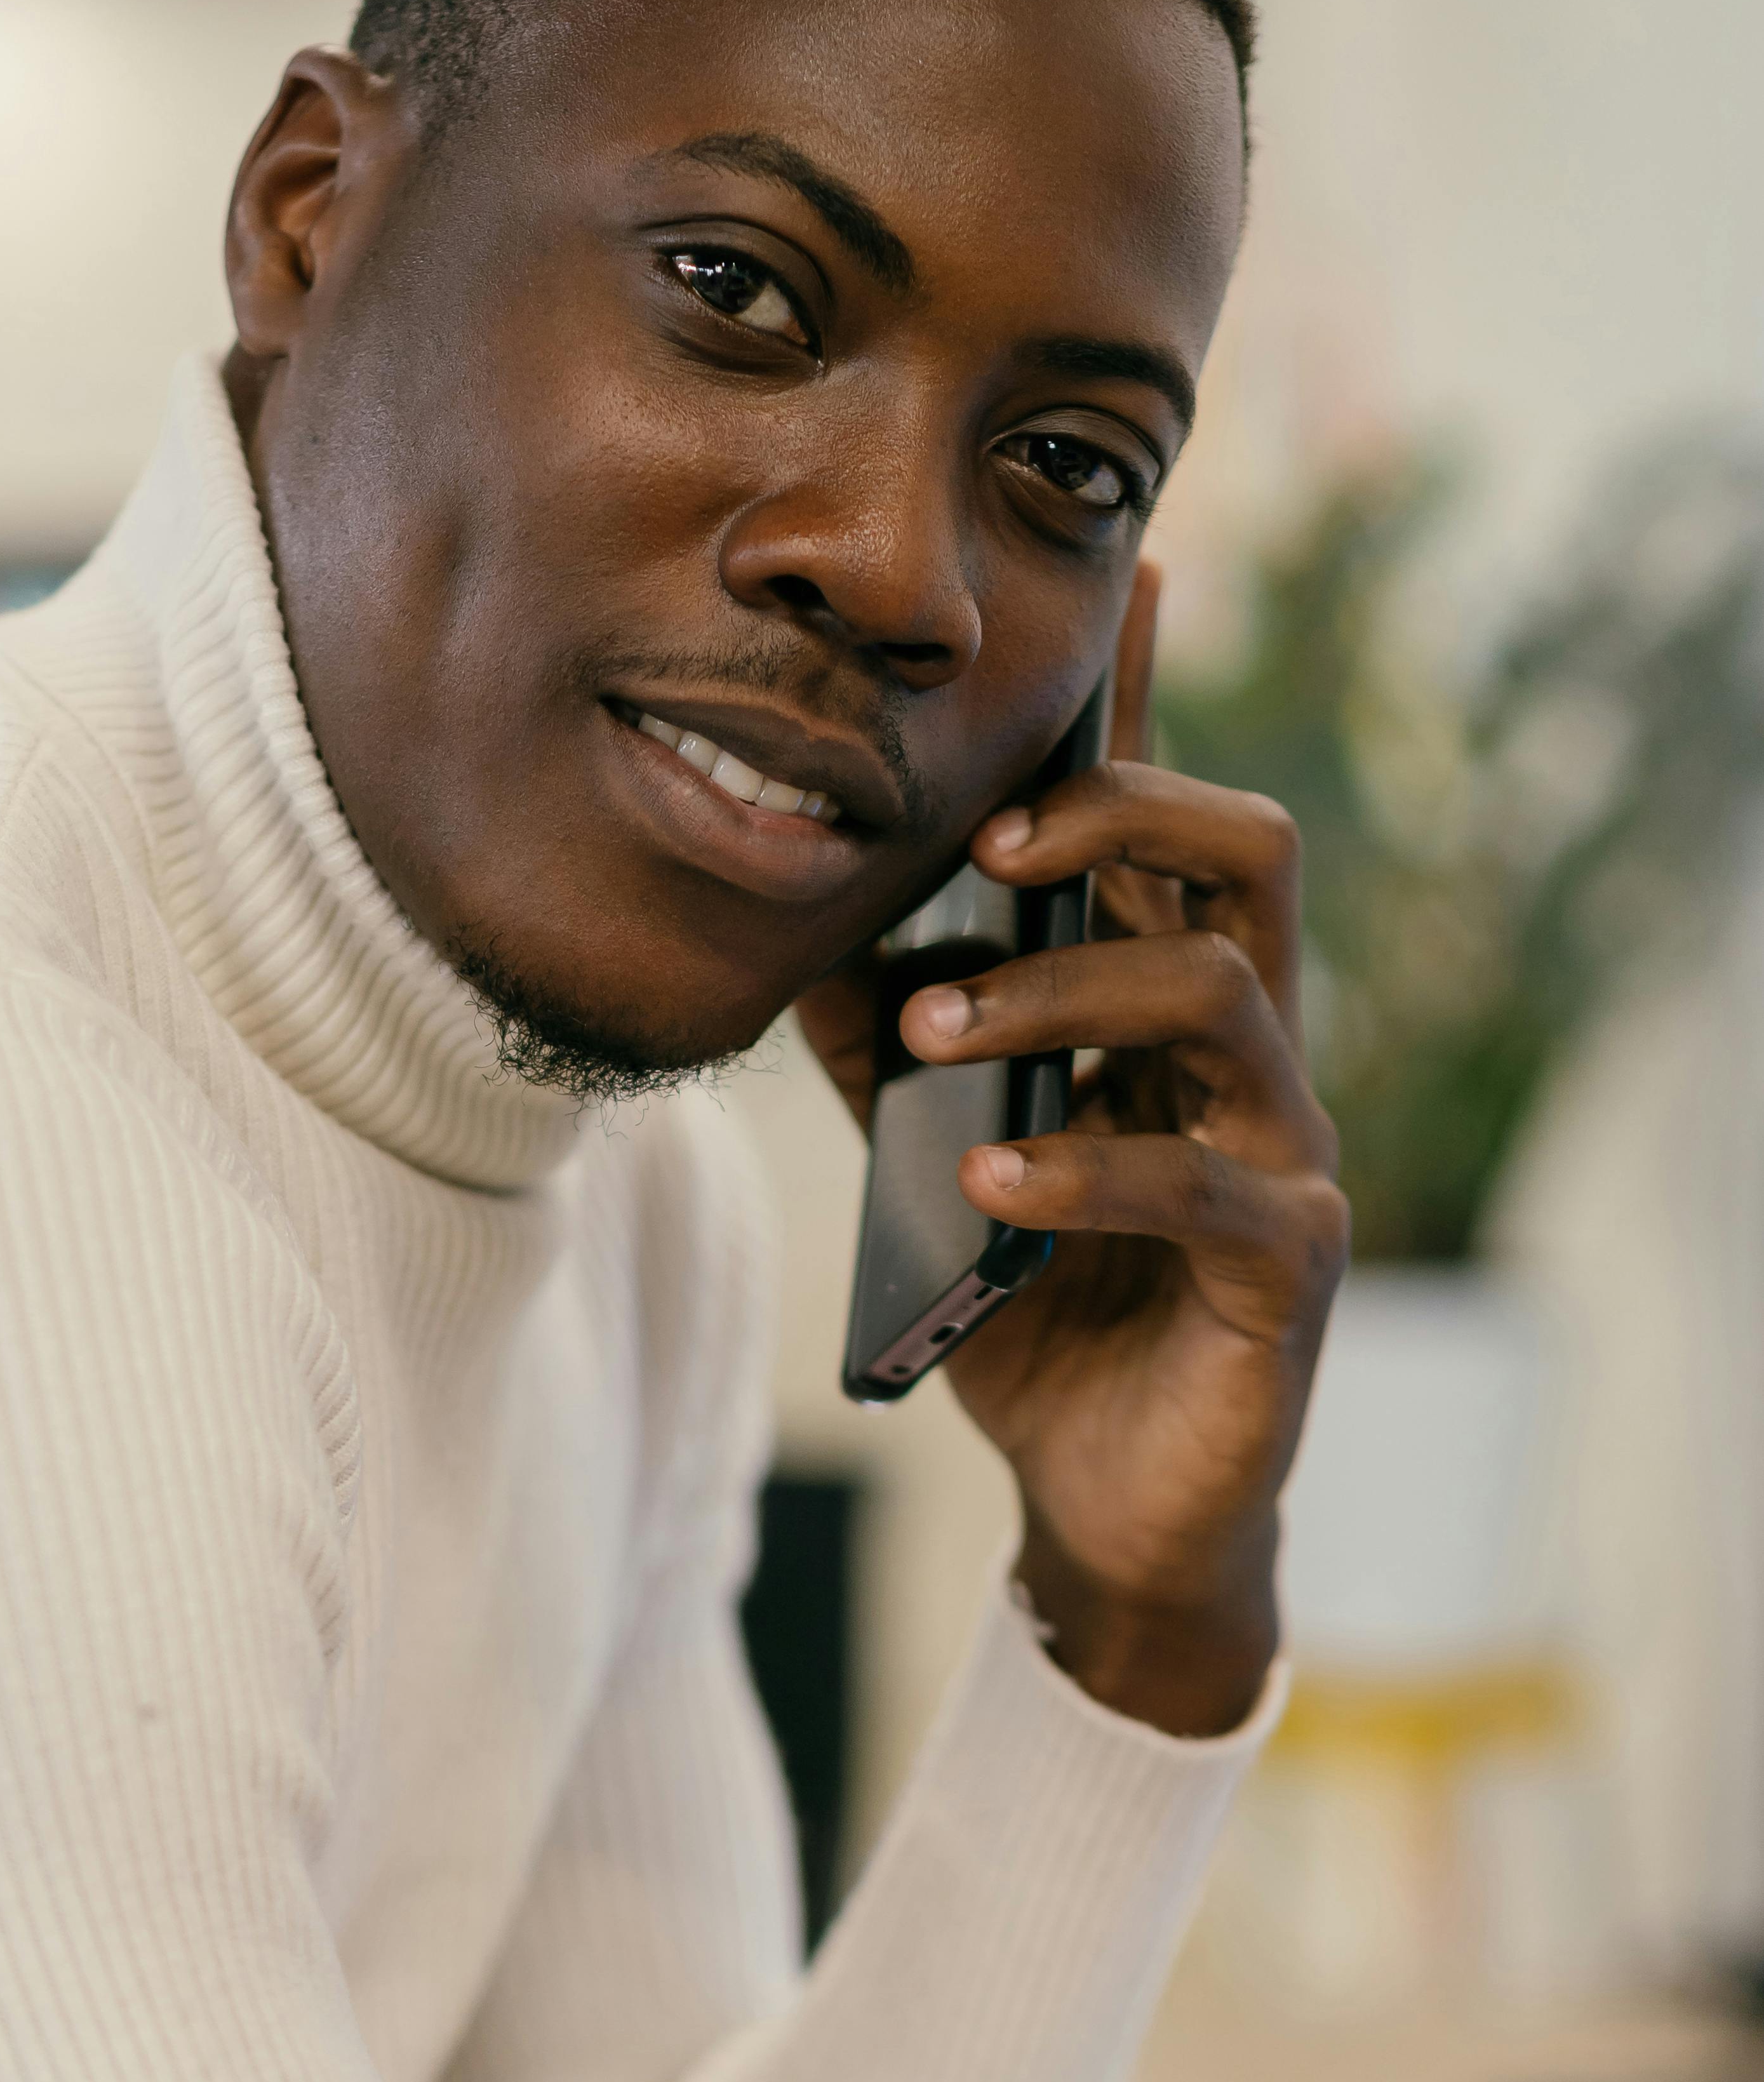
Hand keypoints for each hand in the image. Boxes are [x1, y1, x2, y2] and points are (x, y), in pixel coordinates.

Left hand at [795, 564, 1348, 1734]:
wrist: (1106, 1501)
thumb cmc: (1034, 1309)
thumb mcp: (929, 1152)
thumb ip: (882, 1040)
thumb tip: (791, 924)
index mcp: (1167, 1005)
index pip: (1166, 826)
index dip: (1143, 706)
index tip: (1118, 580)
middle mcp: (1250, 1052)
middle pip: (1247, 855)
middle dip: (1121, 814)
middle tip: (988, 835)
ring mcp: (1285, 1152)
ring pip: (1228, 995)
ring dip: (1065, 990)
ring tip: (941, 1028)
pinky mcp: (1290, 1265)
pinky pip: (1210, 1185)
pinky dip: (1088, 1169)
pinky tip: (990, 1180)